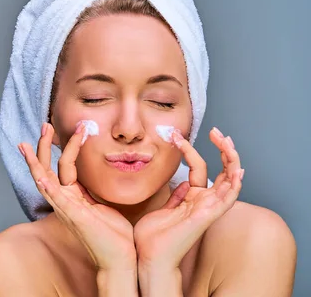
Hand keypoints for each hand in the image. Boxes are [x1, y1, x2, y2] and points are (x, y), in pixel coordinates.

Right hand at [18, 122, 135, 270]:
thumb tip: (103, 175)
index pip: (63, 167)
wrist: (121, 259)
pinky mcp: (74, 218)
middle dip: (43, 147)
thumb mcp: (105, 205)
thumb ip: (97, 191)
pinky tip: (40, 176)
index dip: (66, 146)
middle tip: (44, 125)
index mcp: (73, 197)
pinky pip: (57, 200)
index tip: (75, 128)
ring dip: (36, 161)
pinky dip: (47, 187)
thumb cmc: (115, 236)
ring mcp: (67, 209)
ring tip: (28, 144)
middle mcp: (65, 201)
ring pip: (44, 181)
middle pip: (46, 169)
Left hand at [133, 127, 243, 269]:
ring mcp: (207, 208)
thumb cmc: (152, 237)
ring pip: (230, 181)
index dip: (190, 149)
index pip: (198, 167)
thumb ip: (175, 196)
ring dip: (231, 159)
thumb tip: (181, 182)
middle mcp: (203, 202)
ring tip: (226, 140)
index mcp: (192, 198)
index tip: (176, 134)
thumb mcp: (162, 208)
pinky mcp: (207, 216)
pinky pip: (227, 199)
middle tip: (215, 130)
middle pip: (222, 170)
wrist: (149, 256)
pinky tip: (238, 169)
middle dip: (222, 149)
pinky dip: (235, 184)